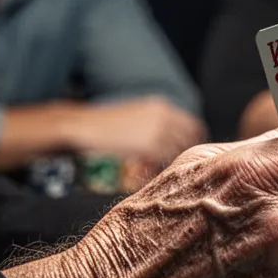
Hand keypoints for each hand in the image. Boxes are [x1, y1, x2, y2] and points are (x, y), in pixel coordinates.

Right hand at [69, 96, 206, 163]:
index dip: (193, 140)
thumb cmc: (106, 124)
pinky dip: (158, 169)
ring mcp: (159, 130)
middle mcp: (165, 116)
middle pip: (190, 139)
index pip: (192, 124)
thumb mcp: (136, 114)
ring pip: (178, 152)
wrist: (84, 126)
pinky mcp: (150, 146)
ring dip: (169, 162)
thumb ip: (156, 123)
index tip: (189, 152)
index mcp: (162, 106)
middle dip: (185, 153)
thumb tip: (170, 139)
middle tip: (176, 166)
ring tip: (154, 169)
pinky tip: (145, 171)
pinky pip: (164, 161)